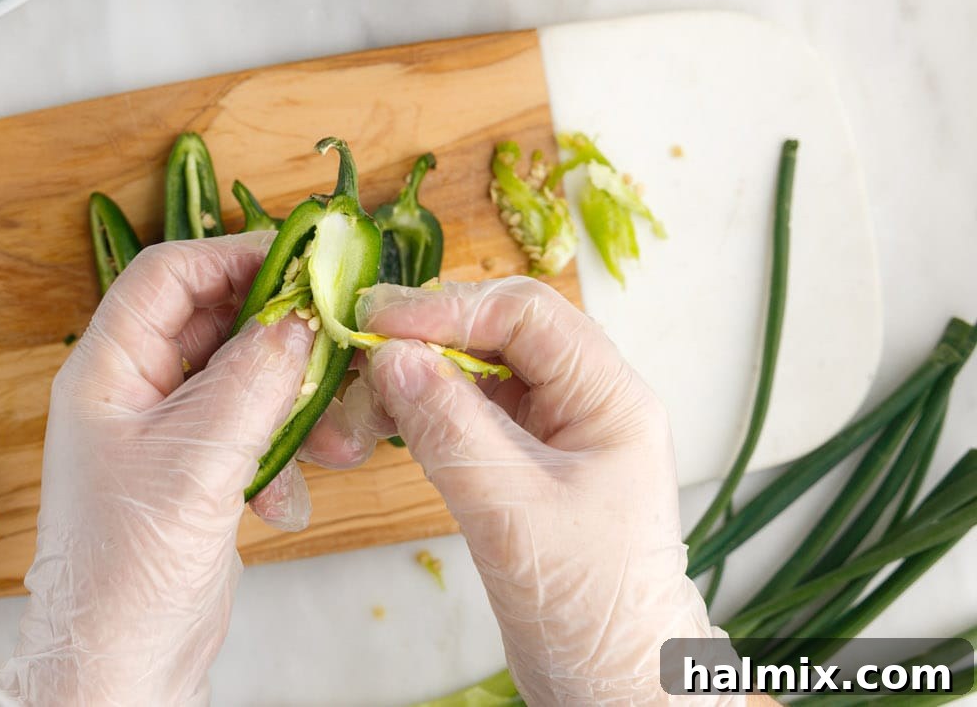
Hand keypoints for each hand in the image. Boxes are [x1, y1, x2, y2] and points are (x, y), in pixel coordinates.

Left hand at [0, 234, 363, 705]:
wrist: (120, 667)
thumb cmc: (127, 569)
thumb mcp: (196, 462)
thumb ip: (252, 381)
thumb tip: (300, 318)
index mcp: (105, 371)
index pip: (165, 276)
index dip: (230, 256)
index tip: (300, 262)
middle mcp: (129, 391)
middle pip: (207, 318)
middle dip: (271, 327)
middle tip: (331, 329)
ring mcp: (161, 432)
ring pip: (235, 374)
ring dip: (284, 394)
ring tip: (324, 428)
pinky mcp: (192, 471)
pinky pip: (246, 427)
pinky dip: (277, 448)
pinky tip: (284, 497)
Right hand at [349, 278, 726, 705]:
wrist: (613, 684)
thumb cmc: (588, 606)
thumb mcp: (511, 511)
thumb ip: (449, 426)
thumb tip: (391, 356)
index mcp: (611, 398)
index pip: (528, 315)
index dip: (449, 308)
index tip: (379, 320)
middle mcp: (590, 400)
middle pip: (504, 331)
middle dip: (433, 333)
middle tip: (364, 344)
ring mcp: (560, 430)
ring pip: (484, 368)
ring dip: (425, 371)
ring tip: (368, 391)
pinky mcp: (531, 462)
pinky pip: (475, 410)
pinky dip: (430, 407)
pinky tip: (391, 418)